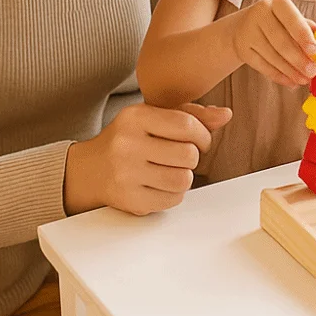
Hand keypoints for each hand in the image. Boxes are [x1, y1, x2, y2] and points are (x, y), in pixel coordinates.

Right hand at [63, 101, 232, 216]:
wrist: (89, 169)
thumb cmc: (129, 139)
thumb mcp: (154, 118)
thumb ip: (192, 114)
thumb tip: (226, 114)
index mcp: (136, 116)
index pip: (188, 125)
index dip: (203, 136)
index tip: (199, 141)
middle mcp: (128, 144)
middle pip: (189, 155)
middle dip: (192, 158)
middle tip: (180, 157)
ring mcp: (126, 174)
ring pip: (184, 180)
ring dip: (184, 177)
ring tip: (170, 171)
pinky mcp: (129, 200)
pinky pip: (172, 200)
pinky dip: (173, 194)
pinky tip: (159, 185)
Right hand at [232, 0, 315, 87]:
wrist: (243, 27)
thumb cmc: (276, 23)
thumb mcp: (291, 19)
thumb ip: (307, 28)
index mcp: (277, 3)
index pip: (291, 18)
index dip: (303, 34)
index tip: (314, 50)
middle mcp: (260, 14)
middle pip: (281, 40)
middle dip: (299, 59)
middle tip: (312, 71)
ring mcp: (248, 32)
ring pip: (272, 56)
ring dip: (290, 71)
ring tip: (304, 79)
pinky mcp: (242, 49)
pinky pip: (262, 66)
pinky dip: (278, 76)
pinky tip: (290, 81)